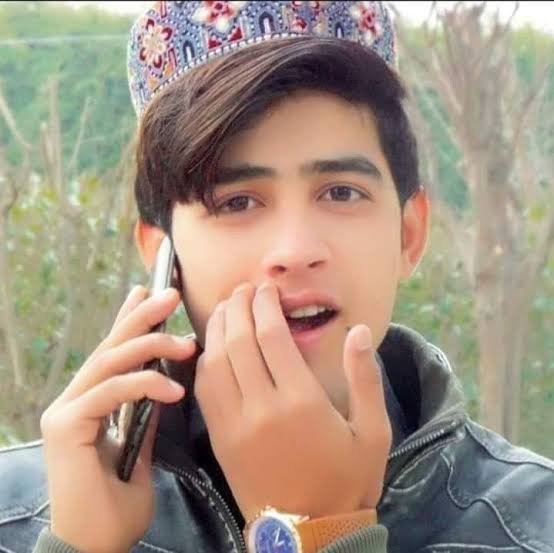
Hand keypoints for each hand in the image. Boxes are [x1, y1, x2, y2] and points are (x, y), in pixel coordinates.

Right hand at [40, 286, 196, 552]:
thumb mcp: (141, 441)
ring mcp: (68, 409)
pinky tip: (174, 389)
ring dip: (152, 346)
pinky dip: (145, 384)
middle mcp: (76, 397)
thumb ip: (146, 407)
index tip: (153, 291)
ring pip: (112, 360)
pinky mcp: (66, 426)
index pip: (115, 349)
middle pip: (112, 344)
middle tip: (171, 293)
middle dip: (143, 315)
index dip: (132, 317)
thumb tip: (166, 376)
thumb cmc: (118, 498)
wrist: (97, 543)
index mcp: (94, 398)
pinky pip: (110, 391)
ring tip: (187, 344)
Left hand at [194, 282, 391, 521]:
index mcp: (302, 402)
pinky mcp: (220, 438)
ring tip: (228, 307)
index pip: (273, 337)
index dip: (266, 305)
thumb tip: (358, 330)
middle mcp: (263, 408)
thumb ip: (365, 377)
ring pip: (216, 361)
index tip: (266, 288)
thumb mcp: (374, 431)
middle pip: (240, 341)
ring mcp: (236, 424)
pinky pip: (205, 389)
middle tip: (244, 288)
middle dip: (239, 307)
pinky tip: (213, 345)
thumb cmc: (348, 480)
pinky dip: (205, 360)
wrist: (309, 535)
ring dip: (218, 328)